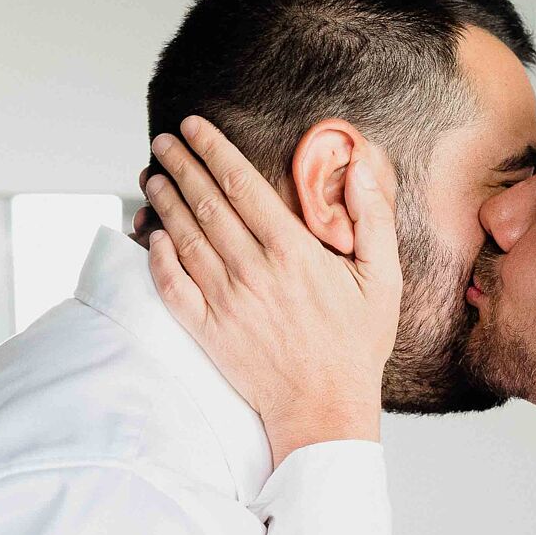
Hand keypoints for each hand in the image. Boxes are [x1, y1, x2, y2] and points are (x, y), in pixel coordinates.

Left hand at [142, 117, 401, 466]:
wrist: (325, 407)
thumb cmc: (356, 343)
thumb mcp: (382, 277)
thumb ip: (373, 218)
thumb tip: (360, 167)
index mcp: (292, 251)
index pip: (240, 183)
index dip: (212, 149)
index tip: (194, 127)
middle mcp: (252, 270)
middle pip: (205, 202)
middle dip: (180, 165)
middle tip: (164, 141)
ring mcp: (225, 301)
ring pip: (184, 237)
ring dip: (164, 201)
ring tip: (152, 176)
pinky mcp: (207, 330)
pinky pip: (172, 284)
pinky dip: (158, 256)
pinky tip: (153, 235)